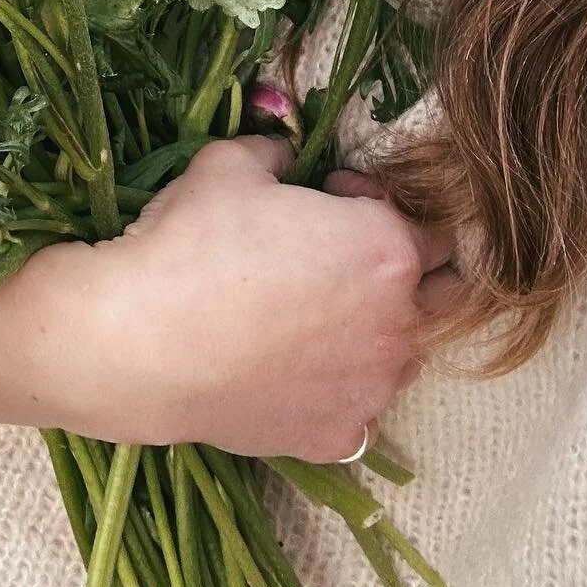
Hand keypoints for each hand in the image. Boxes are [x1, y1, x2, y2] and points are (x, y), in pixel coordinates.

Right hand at [58, 135, 457, 459]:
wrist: (142, 341)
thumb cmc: (192, 241)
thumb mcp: (230, 164)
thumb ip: (274, 150)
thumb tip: (284, 152)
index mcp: (386, 248)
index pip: (429, 224)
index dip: (377, 203)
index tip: (333, 199)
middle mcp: (399, 323)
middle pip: (444, 293)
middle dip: (408, 269)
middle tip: (342, 256)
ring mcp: (372, 388)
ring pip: (405, 355)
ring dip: (378, 330)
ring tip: (313, 316)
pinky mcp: (337, 436)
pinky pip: (359, 406)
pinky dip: (339, 386)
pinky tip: (290, 367)